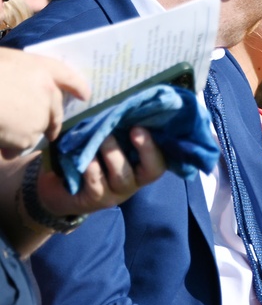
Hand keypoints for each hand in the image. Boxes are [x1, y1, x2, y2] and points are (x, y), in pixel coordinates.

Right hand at [0, 48, 88, 151]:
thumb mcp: (4, 62)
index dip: (77, 86)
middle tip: (48, 133)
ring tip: (1, 132)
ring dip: (20, 136)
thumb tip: (19, 90)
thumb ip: (19, 76)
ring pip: (35, 131)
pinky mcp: (30, 135)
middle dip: (51, 123)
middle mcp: (47, 92)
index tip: (85, 95)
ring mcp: (41, 115)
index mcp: (40, 69)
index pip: (67, 76)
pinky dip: (8, 147)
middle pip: (54, 111)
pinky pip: (19, 147)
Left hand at [37, 126, 165, 217]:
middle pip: (151, 171)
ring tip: (103, 138)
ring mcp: (115, 193)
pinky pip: (97, 183)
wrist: (59, 185)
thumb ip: (120, 131)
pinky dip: (92, 168)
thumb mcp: (107, 144)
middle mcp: (133, 181)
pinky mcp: (95, 199)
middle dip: (145, 149)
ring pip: (123, 176)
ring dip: (114, 154)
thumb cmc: (90, 157)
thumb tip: (128, 105)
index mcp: (140, 167)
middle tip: (133, 129)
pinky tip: (84, 158)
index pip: (160, 160)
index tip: (140, 127)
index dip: (154, 146)